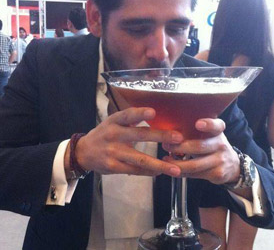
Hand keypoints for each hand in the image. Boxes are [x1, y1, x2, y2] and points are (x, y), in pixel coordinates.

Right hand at [67, 107, 182, 177]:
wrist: (83, 152)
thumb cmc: (105, 134)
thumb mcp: (114, 122)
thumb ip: (132, 119)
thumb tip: (157, 113)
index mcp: (115, 121)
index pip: (127, 115)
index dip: (140, 113)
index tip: (153, 112)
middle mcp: (113, 135)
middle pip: (139, 135)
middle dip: (161, 137)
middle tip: (179, 138)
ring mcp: (113, 152)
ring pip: (140, 159)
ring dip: (160, 165)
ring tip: (176, 169)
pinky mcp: (113, 167)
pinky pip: (135, 170)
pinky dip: (149, 172)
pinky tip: (161, 172)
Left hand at [161, 118, 240, 184]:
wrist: (232, 165)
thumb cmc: (213, 146)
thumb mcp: (211, 135)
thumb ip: (196, 131)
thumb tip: (170, 130)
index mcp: (218, 132)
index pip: (216, 126)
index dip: (208, 124)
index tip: (198, 124)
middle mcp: (221, 145)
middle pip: (199, 146)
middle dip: (180, 147)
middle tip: (166, 145)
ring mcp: (220, 160)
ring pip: (195, 165)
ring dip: (177, 163)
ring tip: (166, 160)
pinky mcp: (217, 174)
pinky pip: (195, 174)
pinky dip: (181, 172)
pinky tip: (173, 168)